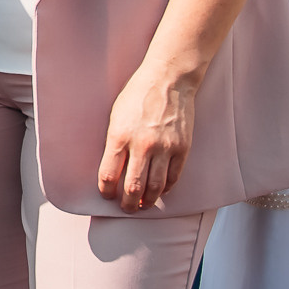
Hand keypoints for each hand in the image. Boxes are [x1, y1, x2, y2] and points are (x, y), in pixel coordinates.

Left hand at [98, 64, 199, 212]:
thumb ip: (114, 143)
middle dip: (128, 203)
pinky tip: (160, 190)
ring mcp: (164, 148)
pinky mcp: (182, 148)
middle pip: (132, 187)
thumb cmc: (137, 96)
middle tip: (127, 208)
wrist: (168, 80)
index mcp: (119, 136)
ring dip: (148, 200)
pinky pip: (173, 177)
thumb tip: (113, 168)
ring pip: (155, 187)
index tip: (107, 194)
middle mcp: (141, 145)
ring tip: (143, 205)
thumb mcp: (115, 116)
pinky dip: (166, 188)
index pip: (108, 174)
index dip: (106, 190)